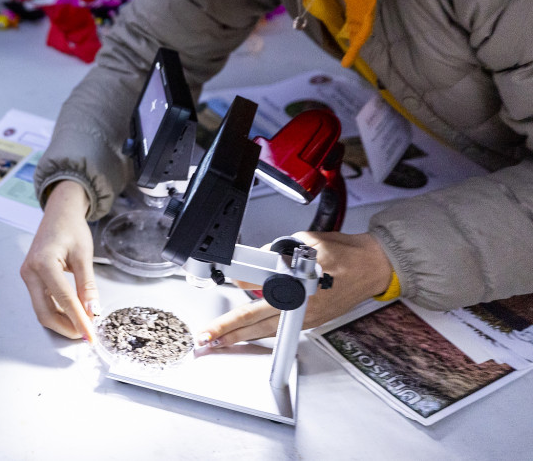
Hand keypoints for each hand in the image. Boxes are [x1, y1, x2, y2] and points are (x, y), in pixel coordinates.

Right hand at [20, 181, 98, 340]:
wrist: (59, 213)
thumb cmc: (71, 228)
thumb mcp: (84, 255)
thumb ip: (87, 285)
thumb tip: (93, 311)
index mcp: (43, 263)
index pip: (63, 300)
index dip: (78, 320)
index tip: (90, 335)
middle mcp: (30, 272)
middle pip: (44, 312)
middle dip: (66, 327)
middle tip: (86, 334)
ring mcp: (27, 276)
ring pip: (42, 310)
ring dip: (61, 321)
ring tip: (82, 325)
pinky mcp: (31, 278)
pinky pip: (42, 302)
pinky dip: (57, 311)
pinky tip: (72, 313)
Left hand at [195, 231, 393, 348]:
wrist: (374, 266)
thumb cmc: (346, 253)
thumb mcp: (307, 242)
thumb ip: (278, 250)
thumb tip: (258, 257)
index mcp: (302, 286)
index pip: (263, 291)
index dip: (241, 287)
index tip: (225, 285)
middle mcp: (304, 307)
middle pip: (258, 322)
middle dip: (230, 330)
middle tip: (207, 337)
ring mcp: (308, 318)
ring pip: (267, 332)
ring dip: (241, 337)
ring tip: (219, 341)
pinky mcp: (311, 321)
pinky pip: (280, 331)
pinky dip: (260, 334)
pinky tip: (244, 336)